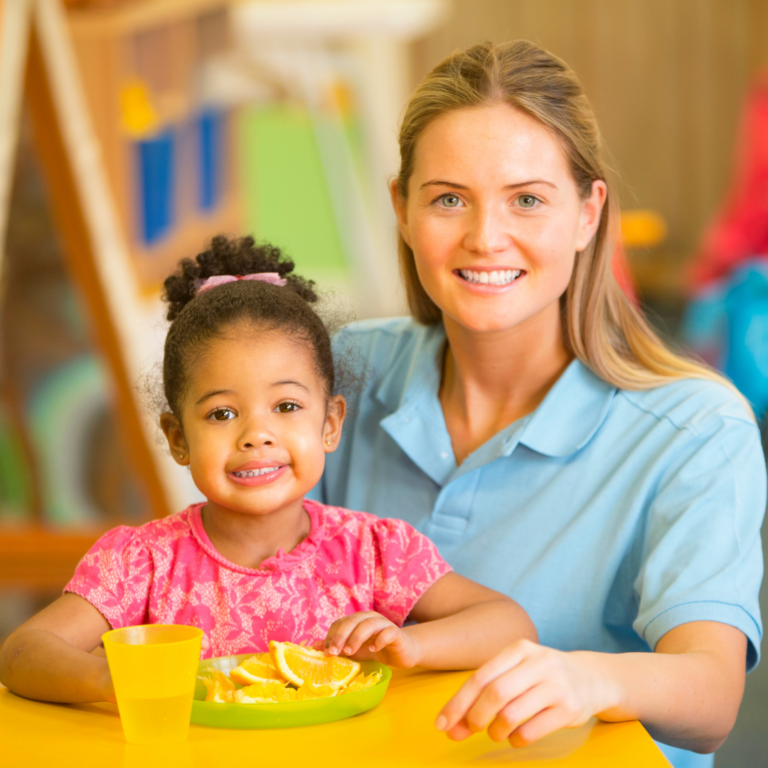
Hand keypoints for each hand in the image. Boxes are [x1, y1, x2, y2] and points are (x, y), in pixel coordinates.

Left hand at [323, 612, 421, 667]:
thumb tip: (315, 647)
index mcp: (358, 620)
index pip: (341, 622)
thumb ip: (338, 647)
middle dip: (341, 636)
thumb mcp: (354, 650)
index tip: (326, 652)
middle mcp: (370, 618)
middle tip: (333, 652)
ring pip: (369, 624)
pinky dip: (379, 640)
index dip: (332, 636)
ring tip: (349, 652)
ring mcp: (384, 624)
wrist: (403, 652)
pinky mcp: (396, 633)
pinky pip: (388, 632)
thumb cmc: (376, 649)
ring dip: (357, 637)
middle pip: (353, 621)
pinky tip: (373, 650)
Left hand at [434, 640, 612, 746]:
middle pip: (494, 694)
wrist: (592, 677)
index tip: (442, 725)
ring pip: (512, 713)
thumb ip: (485, 693)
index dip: (458, 703)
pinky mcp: (569, 708)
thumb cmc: (541, 677)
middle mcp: (538, 662)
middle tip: (469, 730)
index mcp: (518, 649)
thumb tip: (451, 726)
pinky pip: (532, 730)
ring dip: (496, 730)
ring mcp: (556, 685)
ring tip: (496, 733)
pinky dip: (516, 740)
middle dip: (475, 717)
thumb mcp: (517, 671)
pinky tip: (515, 738)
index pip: (480, 677)